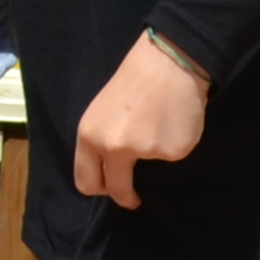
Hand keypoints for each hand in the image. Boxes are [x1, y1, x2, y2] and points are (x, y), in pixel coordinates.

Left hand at [74, 32, 211, 209]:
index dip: (100, 190)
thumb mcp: (102, 113)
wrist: (168, 63)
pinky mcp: (172, 152)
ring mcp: (144, 151)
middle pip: (116, 190)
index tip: (111, 190)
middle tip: (133, 195)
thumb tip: (111, 172)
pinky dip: (173, 146)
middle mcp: (113, 147)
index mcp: (89, 136)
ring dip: (154, 158)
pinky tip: (174, 124)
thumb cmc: (134, 83)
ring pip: (149, 171)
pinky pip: (172, 158)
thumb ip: (101, 143)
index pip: (86, 182)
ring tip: (159, 127)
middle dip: (125, 197)